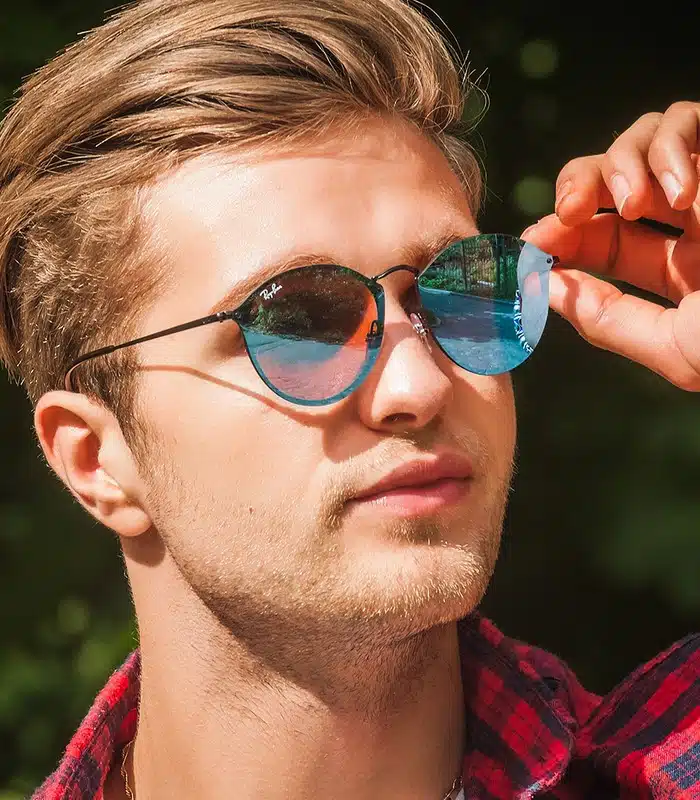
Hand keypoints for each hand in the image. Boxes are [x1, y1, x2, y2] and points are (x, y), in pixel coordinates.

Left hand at [522, 102, 699, 389]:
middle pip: (612, 183)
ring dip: (620, 166)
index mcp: (682, 270)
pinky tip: (677, 190)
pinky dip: (669, 143)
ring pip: (642, 141)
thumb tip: (548, 290)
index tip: (530, 245)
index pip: (604, 241)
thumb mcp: (678, 347)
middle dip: (577, 191)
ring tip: (638, 205)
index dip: (560, 237)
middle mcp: (698, 221)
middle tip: (562, 216)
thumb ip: (609, 322)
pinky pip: (687, 118)